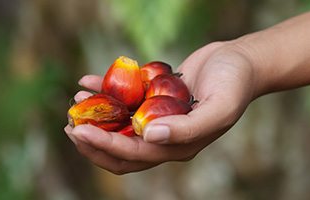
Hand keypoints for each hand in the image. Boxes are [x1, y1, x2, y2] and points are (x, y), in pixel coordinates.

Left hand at [64, 41, 257, 173]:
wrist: (240, 62)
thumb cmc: (234, 85)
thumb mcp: (219, 108)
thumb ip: (187, 129)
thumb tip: (148, 136)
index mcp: (177, 147)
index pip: (133, 155)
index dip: (104, 146)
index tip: (79, 131)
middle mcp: (164, 137)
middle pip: (120, 149)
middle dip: (93, 140)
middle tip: (69, 124)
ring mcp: (158, 117)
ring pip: (119, 125)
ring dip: (96, 116)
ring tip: (76, 101)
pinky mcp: (155, 98)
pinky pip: (126, 99)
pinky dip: (106, 92)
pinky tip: (88, 80)